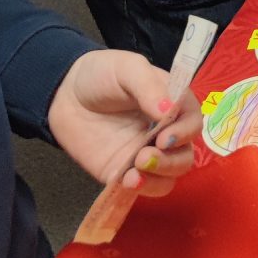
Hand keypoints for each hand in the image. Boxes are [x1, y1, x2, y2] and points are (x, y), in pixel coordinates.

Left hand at [48, 51, 201, 195]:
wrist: (65, 94)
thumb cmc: (103, 74)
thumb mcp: (127, 68)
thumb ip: (149, 87)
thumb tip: (169, 111)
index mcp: (171, 104)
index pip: (192, 121)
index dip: (185, 131)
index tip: (164, 136)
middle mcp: (164, 131)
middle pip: (185, 154)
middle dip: (172, 161)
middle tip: (145, 156)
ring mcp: (144, 154)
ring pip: (169, 176)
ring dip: (159, 177)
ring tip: (135, 171)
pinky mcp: (123, 172)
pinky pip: (143, 187)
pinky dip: (142, 189)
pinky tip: (127, 181)